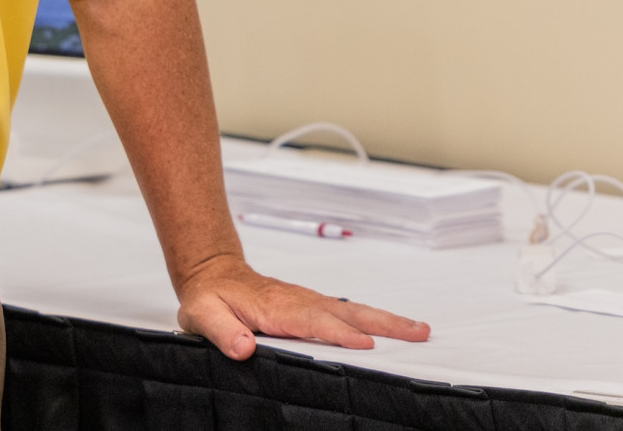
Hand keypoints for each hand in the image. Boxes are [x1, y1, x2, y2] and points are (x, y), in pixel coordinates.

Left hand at [174, 254, 429, 360]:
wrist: (213, 274)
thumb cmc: (211, 298)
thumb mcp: (203, 315)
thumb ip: (223, 332)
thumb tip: (244, 348)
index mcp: (278, 309)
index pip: (315, 323)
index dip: (340, 336)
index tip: (366, 347)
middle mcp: (301, 302)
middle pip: (349, 314)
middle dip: (385, 324)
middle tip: (418, 333)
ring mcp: (310, 302)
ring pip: (354, 311)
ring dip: (388, 321)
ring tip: (420, 330)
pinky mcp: (313, 306)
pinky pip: (349, 313)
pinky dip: (374, 319)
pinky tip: (392, 328)